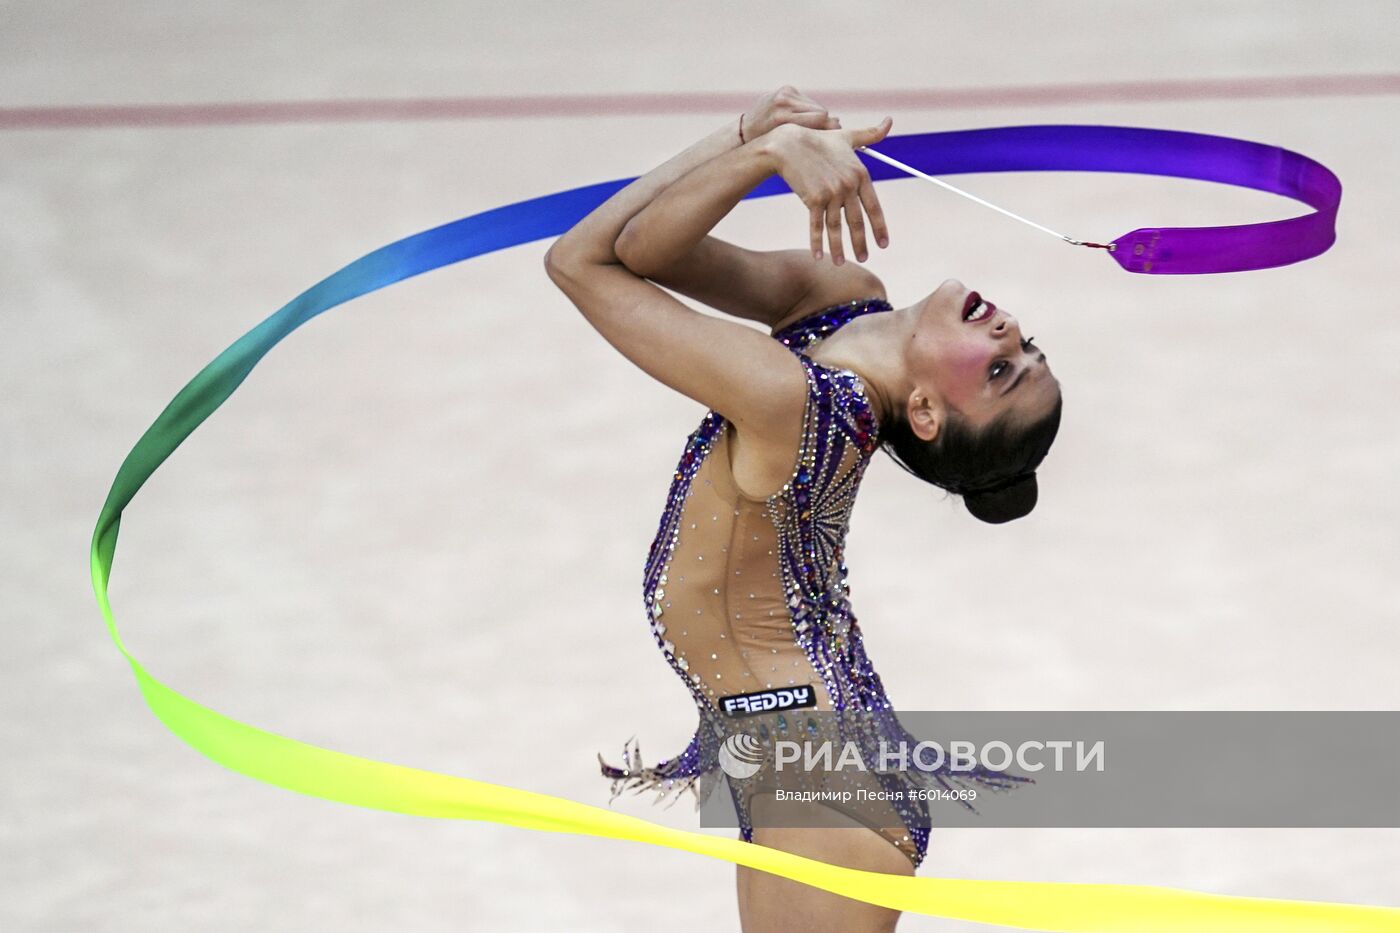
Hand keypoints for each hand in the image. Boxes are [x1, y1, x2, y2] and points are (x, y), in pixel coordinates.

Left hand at [741, 85, 840, 140]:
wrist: (745, 132)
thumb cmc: (770, 146)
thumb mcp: (788, 147)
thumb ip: (812, 135)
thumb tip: (838, 122)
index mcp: (782, 118)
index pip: (821, 117)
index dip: (829, 129)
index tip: (831, 139)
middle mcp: (782, 102)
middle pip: (821, 110)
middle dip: (824, 123)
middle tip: (822, 135)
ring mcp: (784, 93)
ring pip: (816, 106)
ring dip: (816, 117)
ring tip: (808, 129)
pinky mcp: (786, 89)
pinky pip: (808, 101)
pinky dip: (808, 111)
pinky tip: (800, 119)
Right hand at [764, 117, 892, 264]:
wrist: (789, 144)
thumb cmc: (818, 140)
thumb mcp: (847, 136)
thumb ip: (870, 134)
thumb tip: (889, 122)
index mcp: (859, 174)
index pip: (874, 207)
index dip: (879, 227)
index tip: (883, 243)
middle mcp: (848, 186)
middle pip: (856, 221)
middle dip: (860, 243)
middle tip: (864, 259)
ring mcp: (831, 194)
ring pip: (836, 227)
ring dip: (839, 248)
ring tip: (841, 263)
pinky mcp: (813, 199)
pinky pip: (817, 226)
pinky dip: (817, 242)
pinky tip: (819, 256)